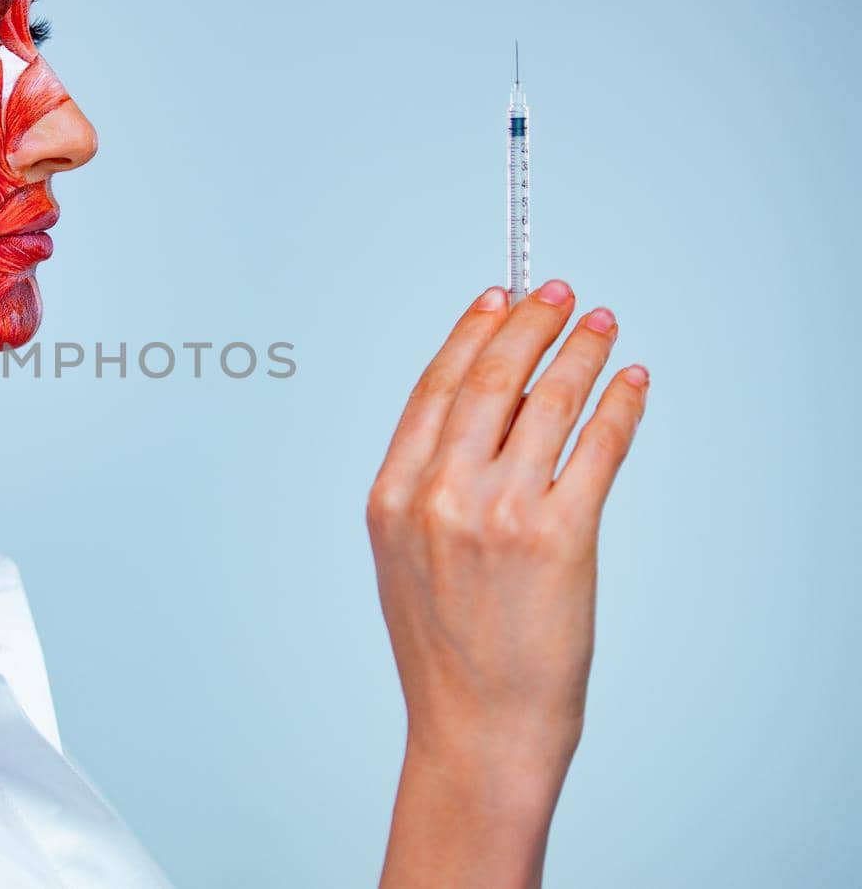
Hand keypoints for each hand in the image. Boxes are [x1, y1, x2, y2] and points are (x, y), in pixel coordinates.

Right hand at [367, 280, 647, 887]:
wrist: (476, 728)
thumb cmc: (444, 651)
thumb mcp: (403, 557)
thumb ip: (429, 486)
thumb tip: (488, 411)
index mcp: (390, 496)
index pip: (435, 388)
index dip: (470, 332)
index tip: (497, 297)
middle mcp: (438, 496)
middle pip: (489, 380)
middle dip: (529, 323)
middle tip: (558, 293)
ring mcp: (497, 514)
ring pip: (547, 403)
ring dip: (581, 352)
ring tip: (602, 325)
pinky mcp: (558, 538)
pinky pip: (596, 448)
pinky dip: (619, 405)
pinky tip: (630, 381)